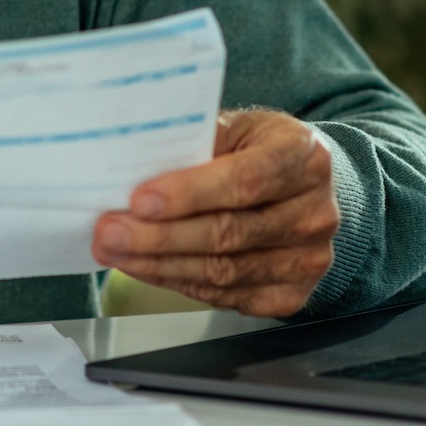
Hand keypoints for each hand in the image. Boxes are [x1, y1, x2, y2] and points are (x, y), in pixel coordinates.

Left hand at [90, 109, 338, 316]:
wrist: (303, 189)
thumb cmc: (260, 153)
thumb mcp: (237, 128)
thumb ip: (196, 144)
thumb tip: (132, 163)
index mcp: (304, 156)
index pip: (244, 181)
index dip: (189, 194)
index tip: (139, 201)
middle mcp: (315, 211)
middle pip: (229, 233)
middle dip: (159, 237)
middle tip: (110, 232)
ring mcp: (308, 258)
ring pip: (223, 271)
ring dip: (159, 265)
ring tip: (116, 252)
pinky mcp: (292, 294)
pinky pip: (226, 297)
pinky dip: (178, 283)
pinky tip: (147, 268)